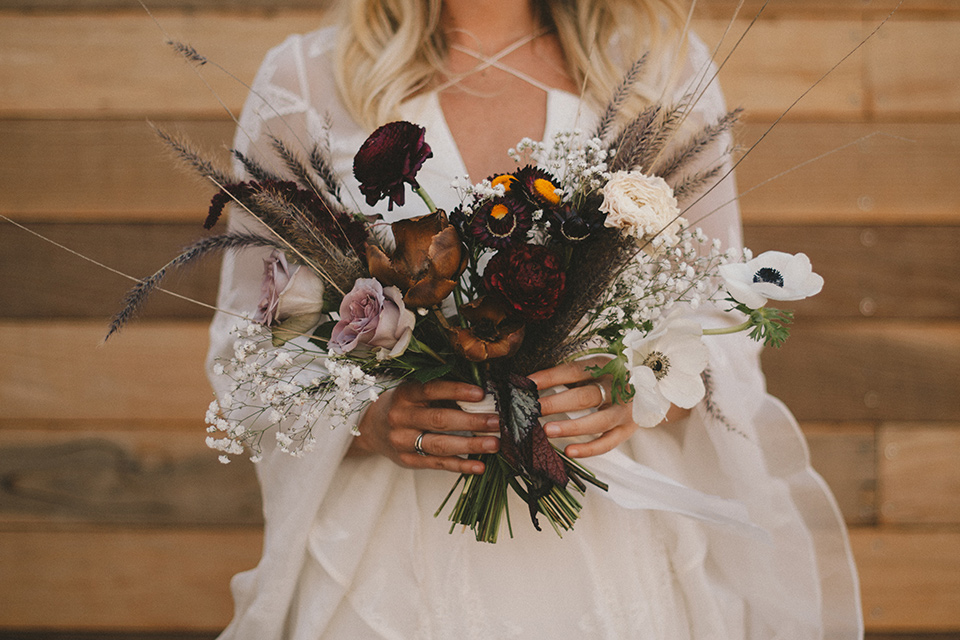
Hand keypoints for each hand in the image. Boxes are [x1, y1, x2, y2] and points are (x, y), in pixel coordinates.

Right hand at [351, 379, 499, 474]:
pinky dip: (460, 466)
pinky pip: (437, 464)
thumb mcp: (416, 392)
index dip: (457, 391)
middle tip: (497, 421)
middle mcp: (400, 417)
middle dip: (472, 422)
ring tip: (494, 444)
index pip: (432, 389)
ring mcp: (402, 441)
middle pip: (439, 420)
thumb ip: (442, 392)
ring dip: (470, 445)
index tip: (481, 393)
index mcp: (405, 393)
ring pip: (440, 445)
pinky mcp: (408, 461)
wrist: (373, 428)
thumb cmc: (406, 405)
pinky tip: (480, 466)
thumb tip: (483, 395)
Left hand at [527, 358, 690, 458]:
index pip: (575, 371)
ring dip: (571, 427)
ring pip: (598, 421)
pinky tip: (568, 451)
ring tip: (547, 430)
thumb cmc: (613, 376)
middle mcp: (618, 387)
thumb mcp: (596, 367)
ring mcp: (625, 411)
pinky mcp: (628, 430)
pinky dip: (589, 449)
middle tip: (533, 408)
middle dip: (556, 402)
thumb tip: (533, 382)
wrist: (656, 387)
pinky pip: (608, 443)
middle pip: (586, 396)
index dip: (551, 376)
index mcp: (606, 366)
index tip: (527, 383)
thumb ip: (570, 374)